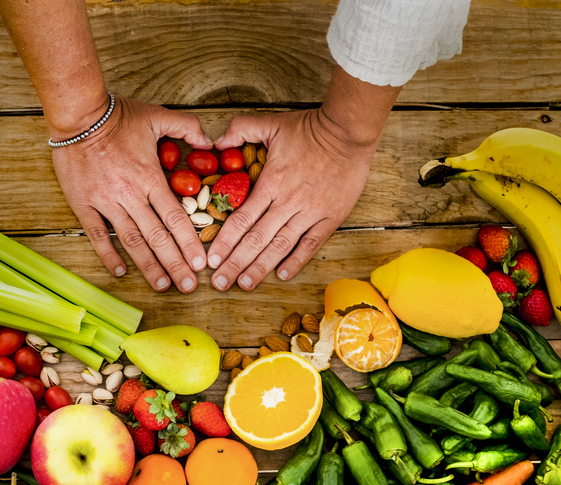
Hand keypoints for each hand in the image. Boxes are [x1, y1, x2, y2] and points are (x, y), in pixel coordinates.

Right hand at [51, 97, 212, 291]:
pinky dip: (108, 254)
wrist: (78, 115)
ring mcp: (106, 202)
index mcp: (150, 178)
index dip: (190, 243)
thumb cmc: (118, 116)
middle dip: (175, 264)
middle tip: (188, 286)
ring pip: (132, 241)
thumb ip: (188, 127)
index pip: (176, 219)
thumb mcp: (158, 116)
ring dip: (148, 266)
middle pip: (157, 237)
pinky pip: (97, 235)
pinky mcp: (83, 204)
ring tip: (162, 285)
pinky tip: (120, 271)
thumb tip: (211, 141)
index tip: (201, 263)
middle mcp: (130, 195)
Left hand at [206, 107, 379, 290]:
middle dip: (235, 263)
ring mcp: (311, 212)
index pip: (241, 219)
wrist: (349, 131)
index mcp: (271, 183)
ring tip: (244, 285)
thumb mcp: (270, 123)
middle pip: (257, 240)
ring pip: (281, 246)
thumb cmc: (309, 128)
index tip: (211, 260)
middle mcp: (288, 202)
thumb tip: (214, 141)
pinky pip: (311, 244)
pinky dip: (296, 261)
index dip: (225, 242)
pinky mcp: (331, 217)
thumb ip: (239, 130)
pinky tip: (282, 276)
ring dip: (261, 268)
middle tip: (219, 282)